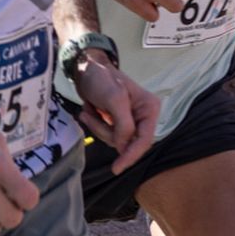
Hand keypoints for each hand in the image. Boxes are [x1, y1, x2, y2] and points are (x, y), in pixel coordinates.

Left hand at [71, 52, 158, 173]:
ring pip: (114, 140)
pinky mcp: (115, 122)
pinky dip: (95, 125)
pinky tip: (88, 111)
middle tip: (91, 116)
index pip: (144, 139)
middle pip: (127, 142)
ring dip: (97, 127)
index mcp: (149, 109)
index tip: (117, 168)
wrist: (85, 67)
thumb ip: (123, 124)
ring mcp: (129, 120)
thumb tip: (124, 146)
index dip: (131, 155)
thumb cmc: (101, 78)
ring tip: (88, 110)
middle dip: (106, 132)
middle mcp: (143, 116)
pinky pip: (106, 134)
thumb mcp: (114, 98)